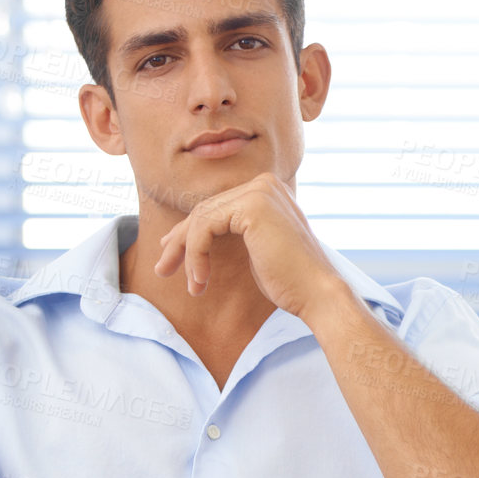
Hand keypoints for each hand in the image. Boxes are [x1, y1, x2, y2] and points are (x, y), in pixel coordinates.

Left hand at [153, 171, 346, 320]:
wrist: (316, 293)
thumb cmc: (290, 280)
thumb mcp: (257, 248)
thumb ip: (235, 232)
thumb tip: (198, 231)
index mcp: (267, 190)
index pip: (216, 207)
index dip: (188, 231)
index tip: (170, 253)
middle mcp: (264, 184)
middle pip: (205, 210)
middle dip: (179, 242)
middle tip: (162, 269)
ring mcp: (259, 191)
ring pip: (201, 219)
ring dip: (187, 254)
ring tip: (188, 284)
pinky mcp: (252, 206)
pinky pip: (205, 227)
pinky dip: (196, 255)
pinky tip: (200, 280)